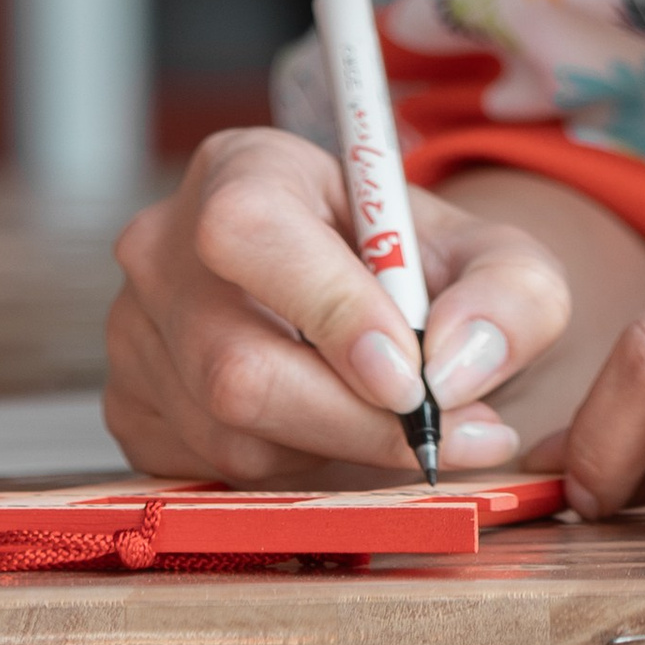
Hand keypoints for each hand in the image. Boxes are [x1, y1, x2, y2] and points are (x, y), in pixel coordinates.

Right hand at [105, 127, 573, 481]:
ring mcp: (135, 333)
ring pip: (228, 432)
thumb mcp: (499, 261)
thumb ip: (510, 296)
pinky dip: (290, 474)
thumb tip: (458, 360)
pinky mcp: (134, 409)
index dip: (328, 311)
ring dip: (332, 452)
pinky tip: (332, 432)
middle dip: (350, 419)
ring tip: (400, 427)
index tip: (410, 376)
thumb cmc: (425, 273)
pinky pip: (209, 471)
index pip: (251, 233)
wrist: (378, 312)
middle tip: (437, 437)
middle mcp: (166, 247)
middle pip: (233, 361)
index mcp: (243, 170)